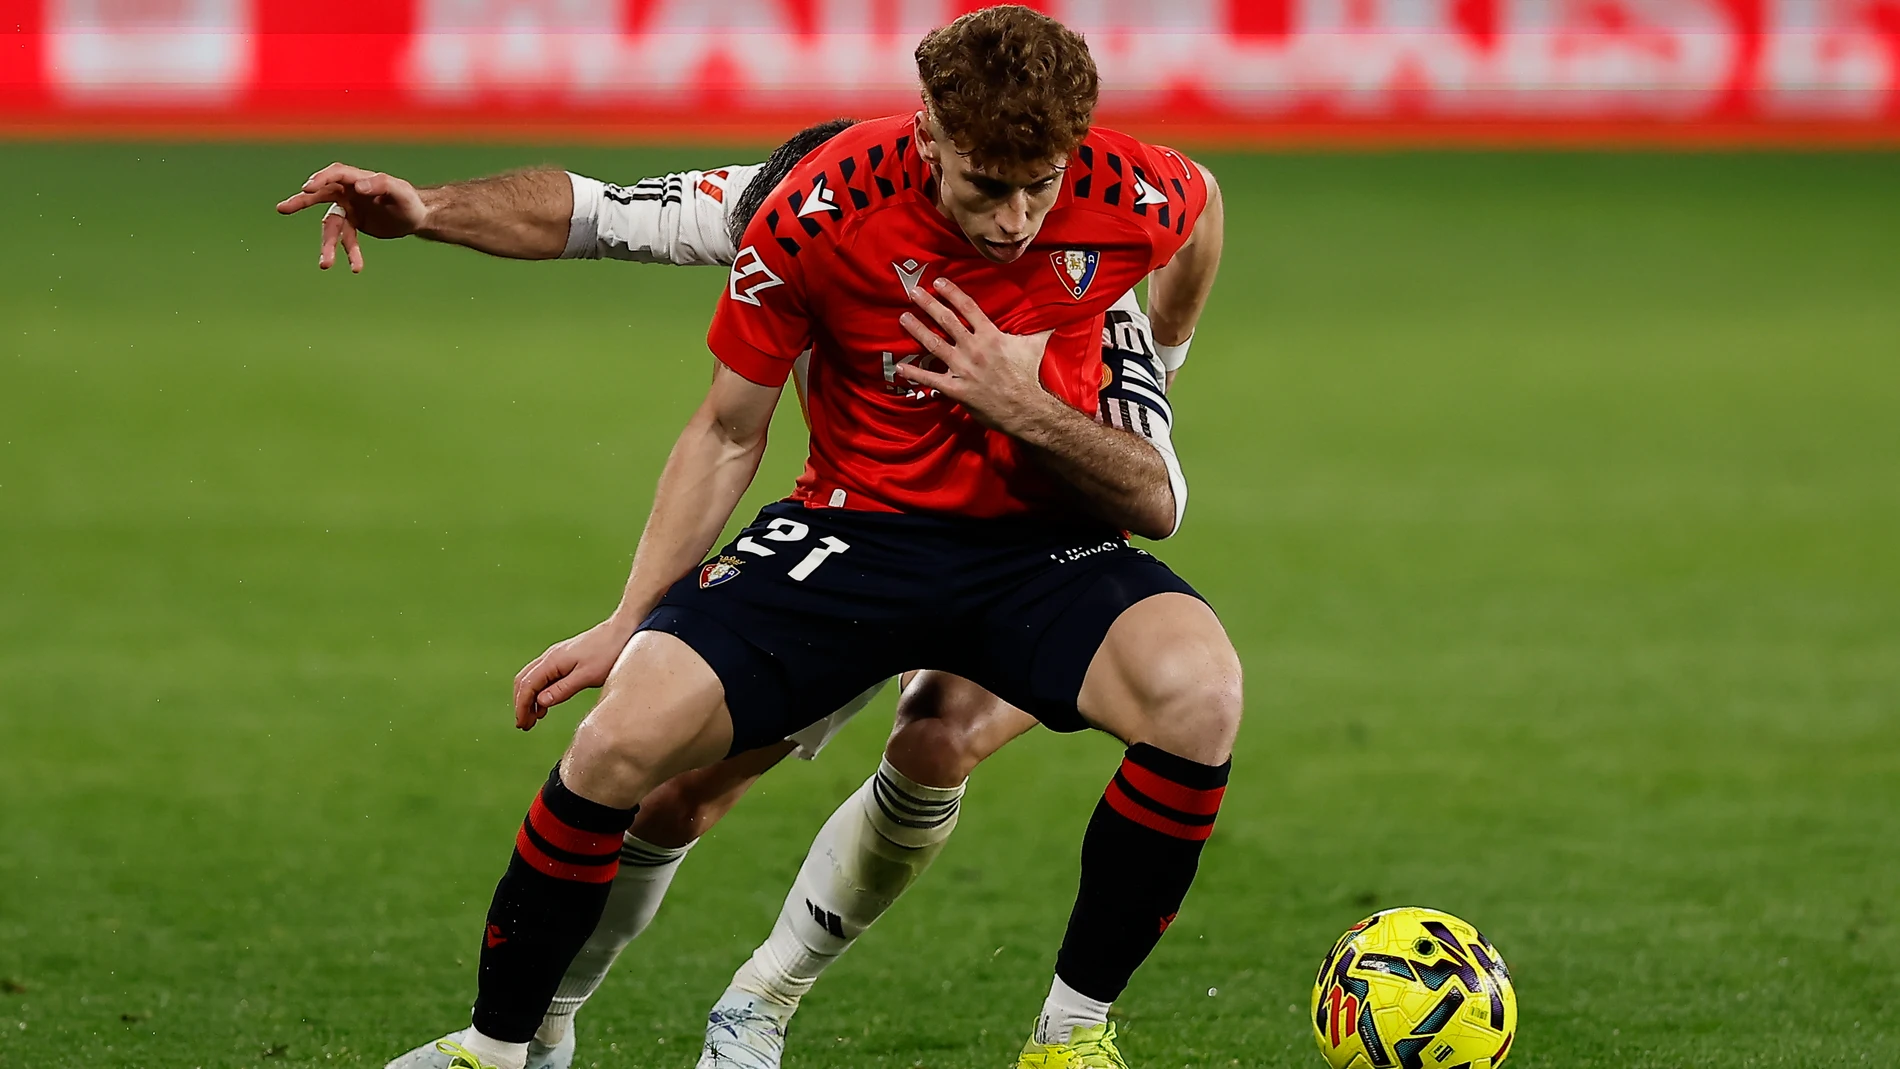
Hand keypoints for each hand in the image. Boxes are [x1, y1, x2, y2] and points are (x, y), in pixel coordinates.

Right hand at [274, 163, 428, 272]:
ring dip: (329, 245)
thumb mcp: (400, 191)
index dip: (320, 179)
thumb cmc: (409, 200)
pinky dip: (350, 253)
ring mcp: (348, 209)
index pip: (335, 174)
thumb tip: (359, 186)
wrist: (417, 218)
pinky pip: (346, 239)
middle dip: (301, 202)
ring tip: (326, 265)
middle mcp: (348, 192)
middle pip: (320, 195)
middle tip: (282, 208)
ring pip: (332, 226)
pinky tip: (356, 267)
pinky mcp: (353, 224)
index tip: (307, 188)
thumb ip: (381, 184)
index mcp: (358, 179)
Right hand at [511, 618, 639, 730]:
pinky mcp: (565, 658)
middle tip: (525, 724)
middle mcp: (550, 657)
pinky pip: (543, 675)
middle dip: (521, 703)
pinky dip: (539, 691)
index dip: (522, 707)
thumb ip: (562, 689)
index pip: (527, 685)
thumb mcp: (587, 676)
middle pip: (524, 681)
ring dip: (529, 698)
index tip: (523, 724)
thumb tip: (540, 703)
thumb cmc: (608, 652)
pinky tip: (545, 703)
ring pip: (532, 678)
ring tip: (533, 718)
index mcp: (552, 661)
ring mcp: (557, 656)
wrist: (622, 630)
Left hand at [895, 278, 1057, 430]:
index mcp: (991, 336)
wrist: (1028, 410)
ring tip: (903, 318)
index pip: (967, 308)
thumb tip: (1061, 312)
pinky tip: (900, 366)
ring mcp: (963, 369)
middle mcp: (973, 348)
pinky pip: (931, 379)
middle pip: (946, 321)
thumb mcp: (1038, 346)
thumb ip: (1042, 327)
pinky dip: (915, 372)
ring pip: (934, 345)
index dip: (951, 293)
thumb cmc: (1033, 378)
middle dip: (928, 304)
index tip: (937, 282)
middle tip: (912, 292)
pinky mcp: (957, 389)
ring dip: (916, 330)